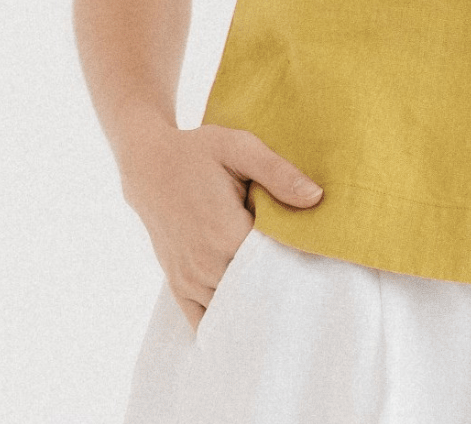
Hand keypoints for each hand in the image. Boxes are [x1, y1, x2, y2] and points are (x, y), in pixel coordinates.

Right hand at [119, 121, 323, 332]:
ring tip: (284, 299)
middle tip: (310, 285)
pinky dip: (226, 322)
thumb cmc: (199, 152)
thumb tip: (316, 198)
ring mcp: (190, 279)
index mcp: (227, 232)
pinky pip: (202, 320)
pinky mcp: (178, 285)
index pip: (275, 265)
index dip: (300, 263)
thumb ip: (279, 174)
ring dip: (256, 306)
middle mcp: (206, 264)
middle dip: (282, 288)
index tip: (321, 261)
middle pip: (257, 293)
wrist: (149, 165)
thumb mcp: (241, 148)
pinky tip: (247, 322)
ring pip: (232, 311)